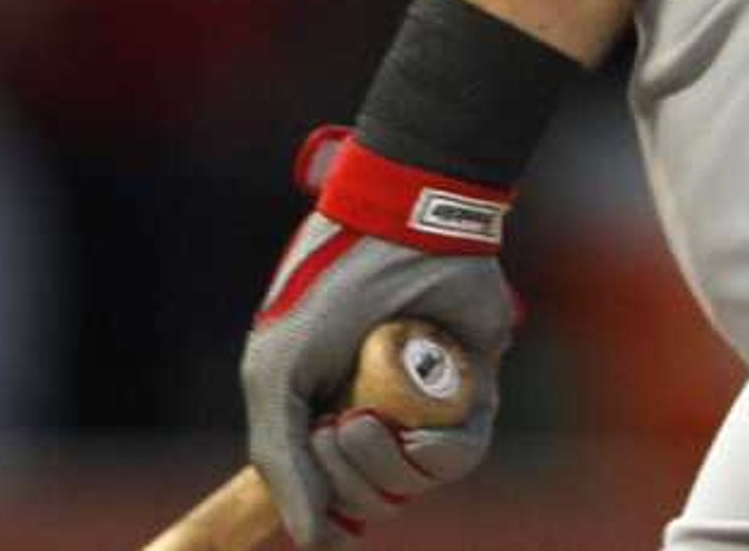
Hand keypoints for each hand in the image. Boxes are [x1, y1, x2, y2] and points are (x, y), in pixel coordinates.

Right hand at [241, 127, 518, 542]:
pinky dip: (441, 455)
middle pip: (368, 499)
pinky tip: (419, 436)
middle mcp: (376, 417)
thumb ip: (279, 458)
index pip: (326, 497)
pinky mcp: (472, 392)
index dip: (322, 513)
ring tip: (367, 421)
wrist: (396, 229)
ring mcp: (424, 407)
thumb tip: (309, 542)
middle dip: (348, 481)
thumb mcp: (276, 372)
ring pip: (414, 485)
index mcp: (323, 414)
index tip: (318, 511)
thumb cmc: (329, 292)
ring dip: (387, 469)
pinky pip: (464, 453)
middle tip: (340, 426)